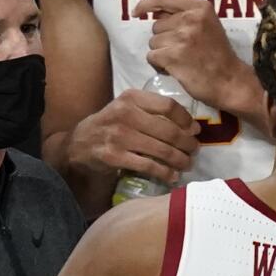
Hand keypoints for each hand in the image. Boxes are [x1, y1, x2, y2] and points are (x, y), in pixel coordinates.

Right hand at [69, 88, 198, 182]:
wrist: (79, 144)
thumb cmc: (110, 125)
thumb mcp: (127, 108)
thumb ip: (151, 111)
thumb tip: (189, 125)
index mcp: (132, 98)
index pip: (168, 106)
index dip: (186, 119)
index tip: (195, 130)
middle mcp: (126, 114)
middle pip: (169, 131)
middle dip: (187, 144)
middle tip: (195, 151)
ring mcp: (119, 136)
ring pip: (162, 150)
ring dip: (180, 160)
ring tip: (187, 164)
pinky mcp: (115, 156)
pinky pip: (148, 166)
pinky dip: (164, 173)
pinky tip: (172, 176)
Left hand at [133, 0, 261, 118]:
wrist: (230, 81)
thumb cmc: (218, 54)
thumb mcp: (206, 24)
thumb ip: (180, 10)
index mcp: (199, 7)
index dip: (146, 3)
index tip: (137, 12)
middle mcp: (191, 19)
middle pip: (157, 25)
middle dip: (164, 39)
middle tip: (182, 50)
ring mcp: (182, 37)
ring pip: (153, 42)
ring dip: (162, 53)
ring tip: (180, 61)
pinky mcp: (174, 56)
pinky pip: (152, 57)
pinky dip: (159, 65)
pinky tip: (175, 69)